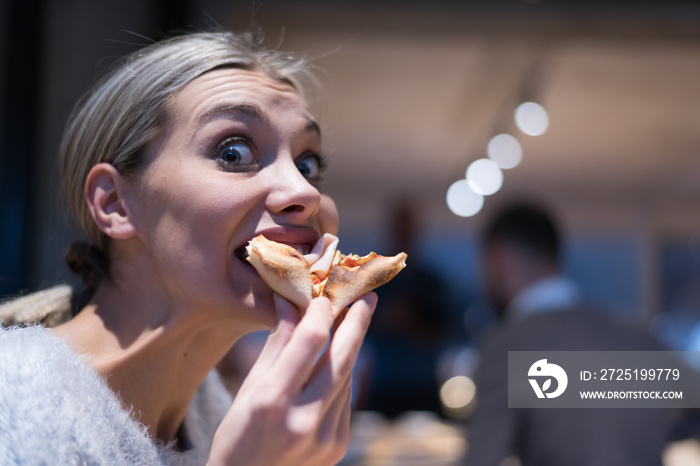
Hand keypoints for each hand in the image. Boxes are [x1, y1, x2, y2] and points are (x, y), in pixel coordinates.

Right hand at [208, 293, 376, 465]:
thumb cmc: (238, 437)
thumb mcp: (248, 389)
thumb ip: (277, 345)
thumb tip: (291, 300)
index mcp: (272, 401)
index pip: (311, 341)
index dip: (321, 312)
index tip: (324, 295)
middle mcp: (304, 419)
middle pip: (342, 357)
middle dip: (358, 322)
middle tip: (368, 295)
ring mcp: (326, 437)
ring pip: (346, 376)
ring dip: (348, 348)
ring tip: (350, 321)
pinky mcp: (339, 446)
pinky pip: (345, 398)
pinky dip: (340, 376)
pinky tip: (334, 365)